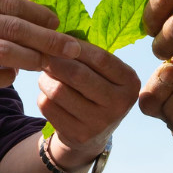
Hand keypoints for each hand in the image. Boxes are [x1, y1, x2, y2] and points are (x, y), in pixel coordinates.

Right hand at [0, 0, 82, 88]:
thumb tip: (27, 8)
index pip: (9, 2)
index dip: (39, 14)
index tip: (57, 21)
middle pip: (13, 28)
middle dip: (48, 39)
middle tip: (71, 47)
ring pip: (3, 52)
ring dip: (32, 58)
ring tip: (49, 61)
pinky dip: (5, 75)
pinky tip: (14, 72)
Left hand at [39, 43, 141, 166]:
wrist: (93, 136)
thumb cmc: (97, 92)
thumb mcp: (105, 75)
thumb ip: (90, 56)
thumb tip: (58, 36)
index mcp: (130, 83)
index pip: (100, 58)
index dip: (75, 46)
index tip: (57, 39)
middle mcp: (119, 104)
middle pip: (77, 74)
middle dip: (54, 60)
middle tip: (42, 54)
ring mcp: (99, 123)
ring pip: (58, 91)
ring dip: (45, 78)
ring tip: (44, 74)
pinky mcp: (78, 135)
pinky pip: (49, 107)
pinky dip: (43, 96)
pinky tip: (47, 94)